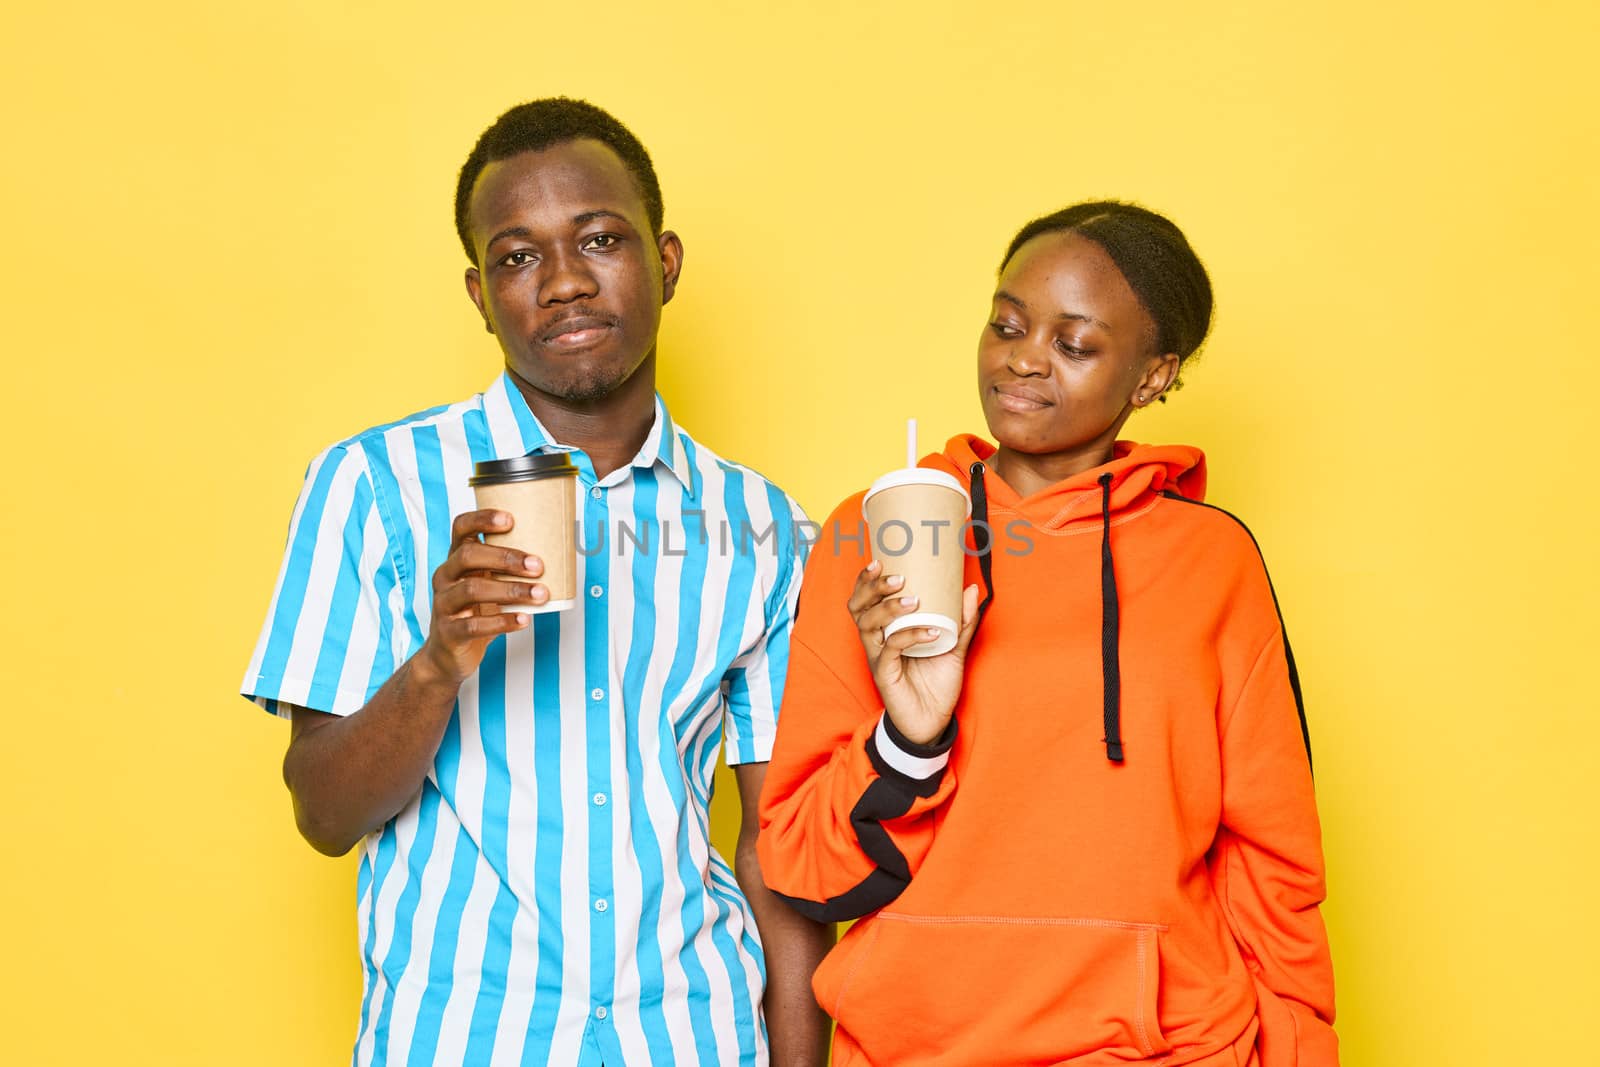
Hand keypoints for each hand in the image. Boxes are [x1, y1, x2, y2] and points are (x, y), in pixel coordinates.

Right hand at [418, 509, 546, 684]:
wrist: (448, 653)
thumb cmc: (477, 611)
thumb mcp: (488, 584)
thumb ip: (510, 570)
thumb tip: (560, 555)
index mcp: (456, 559)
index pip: (461, 528)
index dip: (482, 519)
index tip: (511, 519)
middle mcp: (445, 577)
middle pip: (469, 556)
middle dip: (506, 557)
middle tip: (538, 566)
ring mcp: (443, 604)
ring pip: (473, 590)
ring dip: (511, 590)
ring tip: (540, 594)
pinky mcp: (448, 632)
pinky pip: (474, 625)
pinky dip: (503, 622)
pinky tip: (524, 620)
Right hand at [849, 560, 981, 745]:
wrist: (932, 722)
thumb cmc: (936, 683)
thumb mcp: (954, 647)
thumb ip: (962, 620)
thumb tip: (970, 588)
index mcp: (886, 629)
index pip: (865, 598)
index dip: (866, 579)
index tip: (881, 558)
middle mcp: (877, 640)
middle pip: (858, 607)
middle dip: (872, 587)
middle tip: (896, 577)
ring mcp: (878, 656)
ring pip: (867, 624)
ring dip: (888, 608)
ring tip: (913, 600)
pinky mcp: (884, 673)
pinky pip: (891, 648)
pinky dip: (910, 635)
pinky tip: (932, 631)